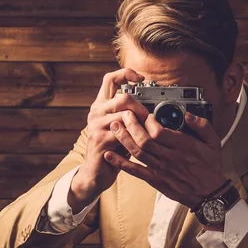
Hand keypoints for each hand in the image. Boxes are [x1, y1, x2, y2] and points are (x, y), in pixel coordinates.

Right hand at [69, 68, 150, 210]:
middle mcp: (96, 112)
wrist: (95, 173)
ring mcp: (96, 125)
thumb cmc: (112, 150)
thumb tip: (151, 105)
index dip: (126, 74)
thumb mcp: (121, 128)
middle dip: (141, 108)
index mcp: (101, 105)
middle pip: (123, 97)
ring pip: (124, 115)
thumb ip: (129, 114)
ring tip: (143, 134)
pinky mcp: (99, 139)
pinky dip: (134, 138)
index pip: (110, 79)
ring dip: (139, 125)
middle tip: (147, 119)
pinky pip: (122, 133)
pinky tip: (136, 145)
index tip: (141, 78)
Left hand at [103, 111, 226, 208]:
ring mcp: (162, 170)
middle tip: (122, 115)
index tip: (144, 114)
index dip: (148, 122)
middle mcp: (170, 158)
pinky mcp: (156, 180)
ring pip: (138, 153)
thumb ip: (202, 125)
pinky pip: (136, 171)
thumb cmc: (210, 168)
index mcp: (184, 146)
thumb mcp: (214, 143)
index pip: (160, 132)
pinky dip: (121, 163)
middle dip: (131, 126)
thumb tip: (188, 115)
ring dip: (124, 140)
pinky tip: (110, 155)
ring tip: (113, 128)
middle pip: (145, 141)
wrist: (209, 195)